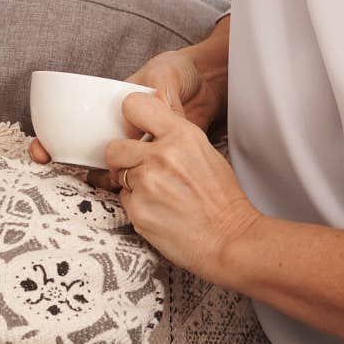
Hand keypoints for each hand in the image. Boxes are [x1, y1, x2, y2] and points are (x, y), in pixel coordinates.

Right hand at [29, 50, 205, 188]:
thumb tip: (158, 116)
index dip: (53, 139)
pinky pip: (141, 175)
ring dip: (102, 177)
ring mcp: (138, 146)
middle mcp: (120, 129)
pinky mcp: (158, 159)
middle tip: (63, 166)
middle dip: (70, 164)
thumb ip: (159, 95)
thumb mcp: (164, 75)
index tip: (43, 150)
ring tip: (107, 179)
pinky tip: (135, 184)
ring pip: (112, 169)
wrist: (208, 83)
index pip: (76, 125)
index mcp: (111, 108)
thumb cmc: (179, 72)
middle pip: (88, 153)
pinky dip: (134, 182)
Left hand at [104, 91, 261, 281]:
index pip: (134, 105)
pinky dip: (137, 206)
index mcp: (181, 135)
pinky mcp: (137, 211)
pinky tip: (158, 211)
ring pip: (117, 175)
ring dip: (129, 183)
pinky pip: (124, 201)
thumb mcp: (204, 150)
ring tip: (155, 193)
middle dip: (121, 159)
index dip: (130, 119)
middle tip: (137, 169)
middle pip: (113, 146)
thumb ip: (175, 133)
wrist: (229, 238)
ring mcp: (146, 184)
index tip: (133, 131)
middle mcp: (160, 155)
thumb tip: (153, 116)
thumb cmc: (222, 198)